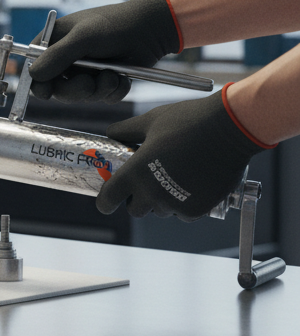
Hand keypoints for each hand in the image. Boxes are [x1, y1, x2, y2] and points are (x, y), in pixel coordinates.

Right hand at [29, 0, 180, 102]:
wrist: (152, 28)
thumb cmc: (115, 24)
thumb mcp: (83, 37)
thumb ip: (57, 56)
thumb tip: (33, 75)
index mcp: (54, 43)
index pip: (35, 69)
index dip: (39, 83)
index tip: (47, 93)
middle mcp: (67, 58)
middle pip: (57, 89)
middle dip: (75, 90)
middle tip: (90, 83)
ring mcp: (86, 70)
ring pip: (81, 96)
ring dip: (98, 90)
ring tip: (113, 76)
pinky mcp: (104, 80)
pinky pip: (102, 97)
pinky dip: (113, 91)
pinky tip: (121, 78)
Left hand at [97, 90, 268, 219]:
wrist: (229, 129)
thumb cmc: (187, 121)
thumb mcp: (149, 121)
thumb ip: (125, 131)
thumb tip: (111, 134)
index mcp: (135, 172)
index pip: (109, 199)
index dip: (105, 201)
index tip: (107, 201)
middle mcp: (152, 193)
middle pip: (135, 210)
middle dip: (137, 200)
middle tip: (146, 183)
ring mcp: (175, 203)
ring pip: (161, 211)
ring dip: (162, 200)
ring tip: (174, 178)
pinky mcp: (197, 210)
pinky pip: (183, 214)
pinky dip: (184, 204)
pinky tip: (191, 185)